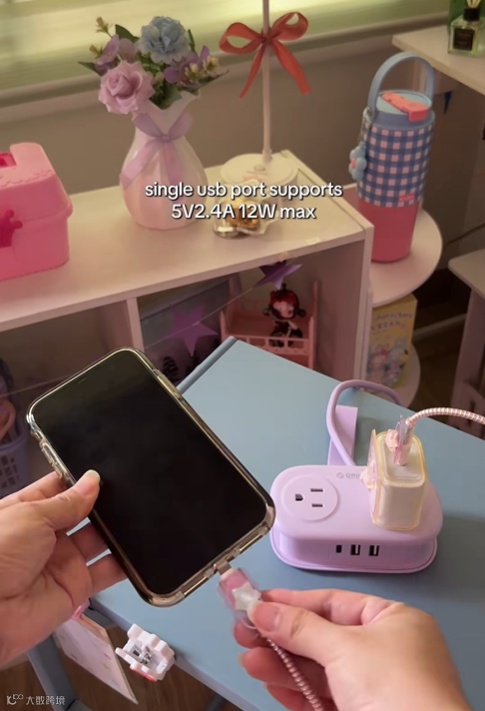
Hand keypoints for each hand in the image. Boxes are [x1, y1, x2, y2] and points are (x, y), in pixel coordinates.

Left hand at [0, 471, 124, 664]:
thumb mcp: (31, 515)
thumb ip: (68, 501)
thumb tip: (93, 480)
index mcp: (28, 511)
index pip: (60, 488)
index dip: (82, 479)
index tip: (107, 468)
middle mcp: (46, 535)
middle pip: (84, 513)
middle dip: (103, 503)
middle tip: (129, 490)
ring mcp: (63, 561)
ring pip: (99, 540)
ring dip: (117, 530)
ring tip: (139, 513)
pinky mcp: (77, 588)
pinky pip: (107, 572)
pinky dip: (125, 563)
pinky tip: (141, 548)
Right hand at [235, 589, 471, 710]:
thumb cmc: (399, 692)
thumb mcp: (345, 648)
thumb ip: (300, 628)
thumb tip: (264, 609)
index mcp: (393, 622)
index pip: (333, 603)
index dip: (293, 601)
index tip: (259, 601)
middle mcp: (384, 651)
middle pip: (321, 636)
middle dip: (281, 635)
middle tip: (244, 630)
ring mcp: (373, 687)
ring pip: (318, 669)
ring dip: (281, 664)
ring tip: (248, 658)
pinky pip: (321, 697)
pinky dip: (294, 690)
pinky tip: (269, 681)